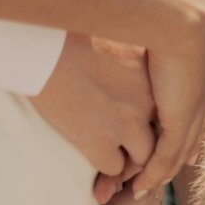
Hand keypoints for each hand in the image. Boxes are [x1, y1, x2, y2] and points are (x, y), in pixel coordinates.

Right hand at [30, 32, 156, 177]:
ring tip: (106, 147)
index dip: (147, 115)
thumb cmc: (69, 37)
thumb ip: (129, 66)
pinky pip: (114, 167)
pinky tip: (89, 149)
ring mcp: (126, 123)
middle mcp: (146, 99)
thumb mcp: (112, 44)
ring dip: (126, 157)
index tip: (129, 114)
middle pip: (157, 133)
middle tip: (121, 138)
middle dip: (142, 140)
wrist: (42, 49)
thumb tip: (130, 76)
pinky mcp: (101, 142)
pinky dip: (103, 165)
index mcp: (149, 73)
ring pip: (142, 157)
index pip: (162, 106)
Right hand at [136, 0, 204, 194]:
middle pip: (195, 125)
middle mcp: (202, 84)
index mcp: (202, 54)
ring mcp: (192, 105)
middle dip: (180, 144)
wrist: (174, 5)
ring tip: (145, 182)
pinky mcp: (176, 118)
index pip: (196, 91)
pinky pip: (164, 156)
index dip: (185, 107)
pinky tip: (140, 186)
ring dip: (163, 166)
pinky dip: (153, 174)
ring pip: (179, 146)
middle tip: (163, 160)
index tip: (169, 116)